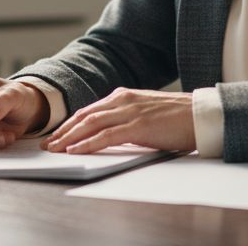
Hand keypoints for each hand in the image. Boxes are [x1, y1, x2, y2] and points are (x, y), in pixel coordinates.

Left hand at [42, 87, 195, 154]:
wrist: (200, 115)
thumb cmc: (177, 118)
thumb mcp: (145, 113)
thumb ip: (126, 119)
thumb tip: (109, 134)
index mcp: (124, 96)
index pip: (89, 110)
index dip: (69, 124)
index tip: (56, 135)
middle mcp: (123, 100)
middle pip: (84, 116)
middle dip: (63, 131)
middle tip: (47, 144)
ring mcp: (130, 111)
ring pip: (90, 124)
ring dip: (69, 138)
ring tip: (55, 149)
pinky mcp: (138, 125)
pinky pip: (106, 135)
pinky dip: (88, 143)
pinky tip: (76, 150)